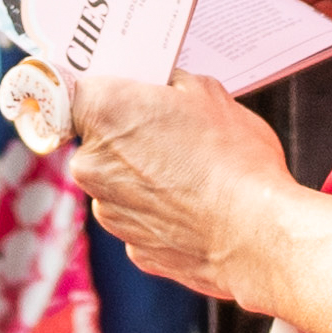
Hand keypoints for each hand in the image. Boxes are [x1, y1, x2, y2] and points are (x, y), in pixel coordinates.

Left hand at [69, 70, 292, 301]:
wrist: (256, 234)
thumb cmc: (233, 159)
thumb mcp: (208, 92)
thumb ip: (171, 84)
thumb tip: (164, 86)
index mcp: (104, 113)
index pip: (75, 89)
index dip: (103, 88)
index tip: (122, 89)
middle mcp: (91, 164)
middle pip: (99, 138)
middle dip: (130, 133)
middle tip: (173, 129)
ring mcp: (109, 211)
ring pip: (119, 182)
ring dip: (145, 176)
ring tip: (194, 173)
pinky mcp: (132, 248)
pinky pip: (140, 218)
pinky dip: (161, 213)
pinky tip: (196, 206)